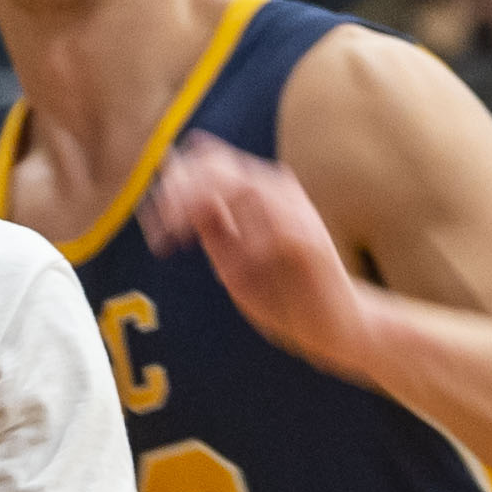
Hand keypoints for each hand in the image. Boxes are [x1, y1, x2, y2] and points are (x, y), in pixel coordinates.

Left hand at [141, 133, 375, 382]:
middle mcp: (280, 196)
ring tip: (182, 240)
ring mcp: (299, 215)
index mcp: (260, 195)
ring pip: (247, 188)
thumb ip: (213, 231)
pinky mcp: (313, 242)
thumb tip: (176, 196)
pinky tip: (235, 269)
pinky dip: (248, 243)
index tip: (154, 220)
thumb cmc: (285, 298)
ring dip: (207, 210)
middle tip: (163, 228)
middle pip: (224, 168)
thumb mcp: (234, 264)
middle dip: (183, 193)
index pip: (213, 163)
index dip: (177, 182)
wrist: (337, 329)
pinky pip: (275, 227)